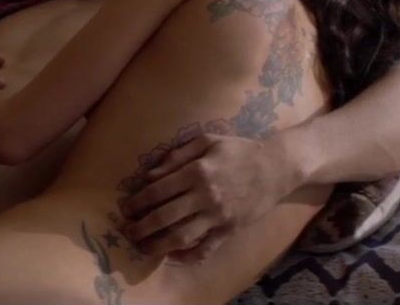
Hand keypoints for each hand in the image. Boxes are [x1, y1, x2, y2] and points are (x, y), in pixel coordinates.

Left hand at [116, 132, 299, 262]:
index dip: (137, 202)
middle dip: (141, 227)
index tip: (124, 208)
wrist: (276, 168)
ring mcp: (218, 216)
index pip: (158, 191)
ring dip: (157, 245)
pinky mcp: (229, 230)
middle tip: (126, 231)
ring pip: (181, 236)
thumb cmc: (238, 151)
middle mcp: (205, 195)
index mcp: (197, 171)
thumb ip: (177, 156)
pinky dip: (187, 256)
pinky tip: (172, 256)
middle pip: (165, 216)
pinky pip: (205, 249)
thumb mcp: (207, 142)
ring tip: (142, 247)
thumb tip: (150, 175)